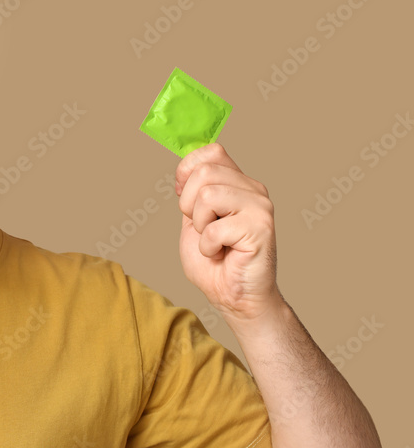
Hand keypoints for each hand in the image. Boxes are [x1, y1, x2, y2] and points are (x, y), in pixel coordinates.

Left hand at [174, 143, 281, 324]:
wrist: (233, 296)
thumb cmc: (214, 260)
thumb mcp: (193, 219)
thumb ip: (192, 192)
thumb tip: (185, 167)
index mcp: (238, 183)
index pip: (212, 151)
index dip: (188, 170)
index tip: (186, 201)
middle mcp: (253, 189)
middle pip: (204, 172)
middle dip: (189, 205)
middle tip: (203, 229)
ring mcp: (260, 206)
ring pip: (208, 194)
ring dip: (200, 227)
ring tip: (214, 242)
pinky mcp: (261, 227)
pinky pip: (214, 227)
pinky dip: (208, 246)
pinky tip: (222, 254)